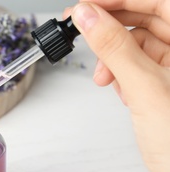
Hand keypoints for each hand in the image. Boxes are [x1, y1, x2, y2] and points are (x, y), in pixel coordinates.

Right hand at [65, 1, 169, 171]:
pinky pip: (136, 67)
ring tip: (102, 74)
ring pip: (138, 46)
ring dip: (113, 56)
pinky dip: (120, 73)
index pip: (157, 2)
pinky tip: (115, 85)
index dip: (119, 0)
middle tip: (82, 29)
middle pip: (146, 20)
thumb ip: (114, 47)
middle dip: (111, 27)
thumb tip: (88, 16)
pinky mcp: (161, 90)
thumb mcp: (144, 87)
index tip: (87, 5)